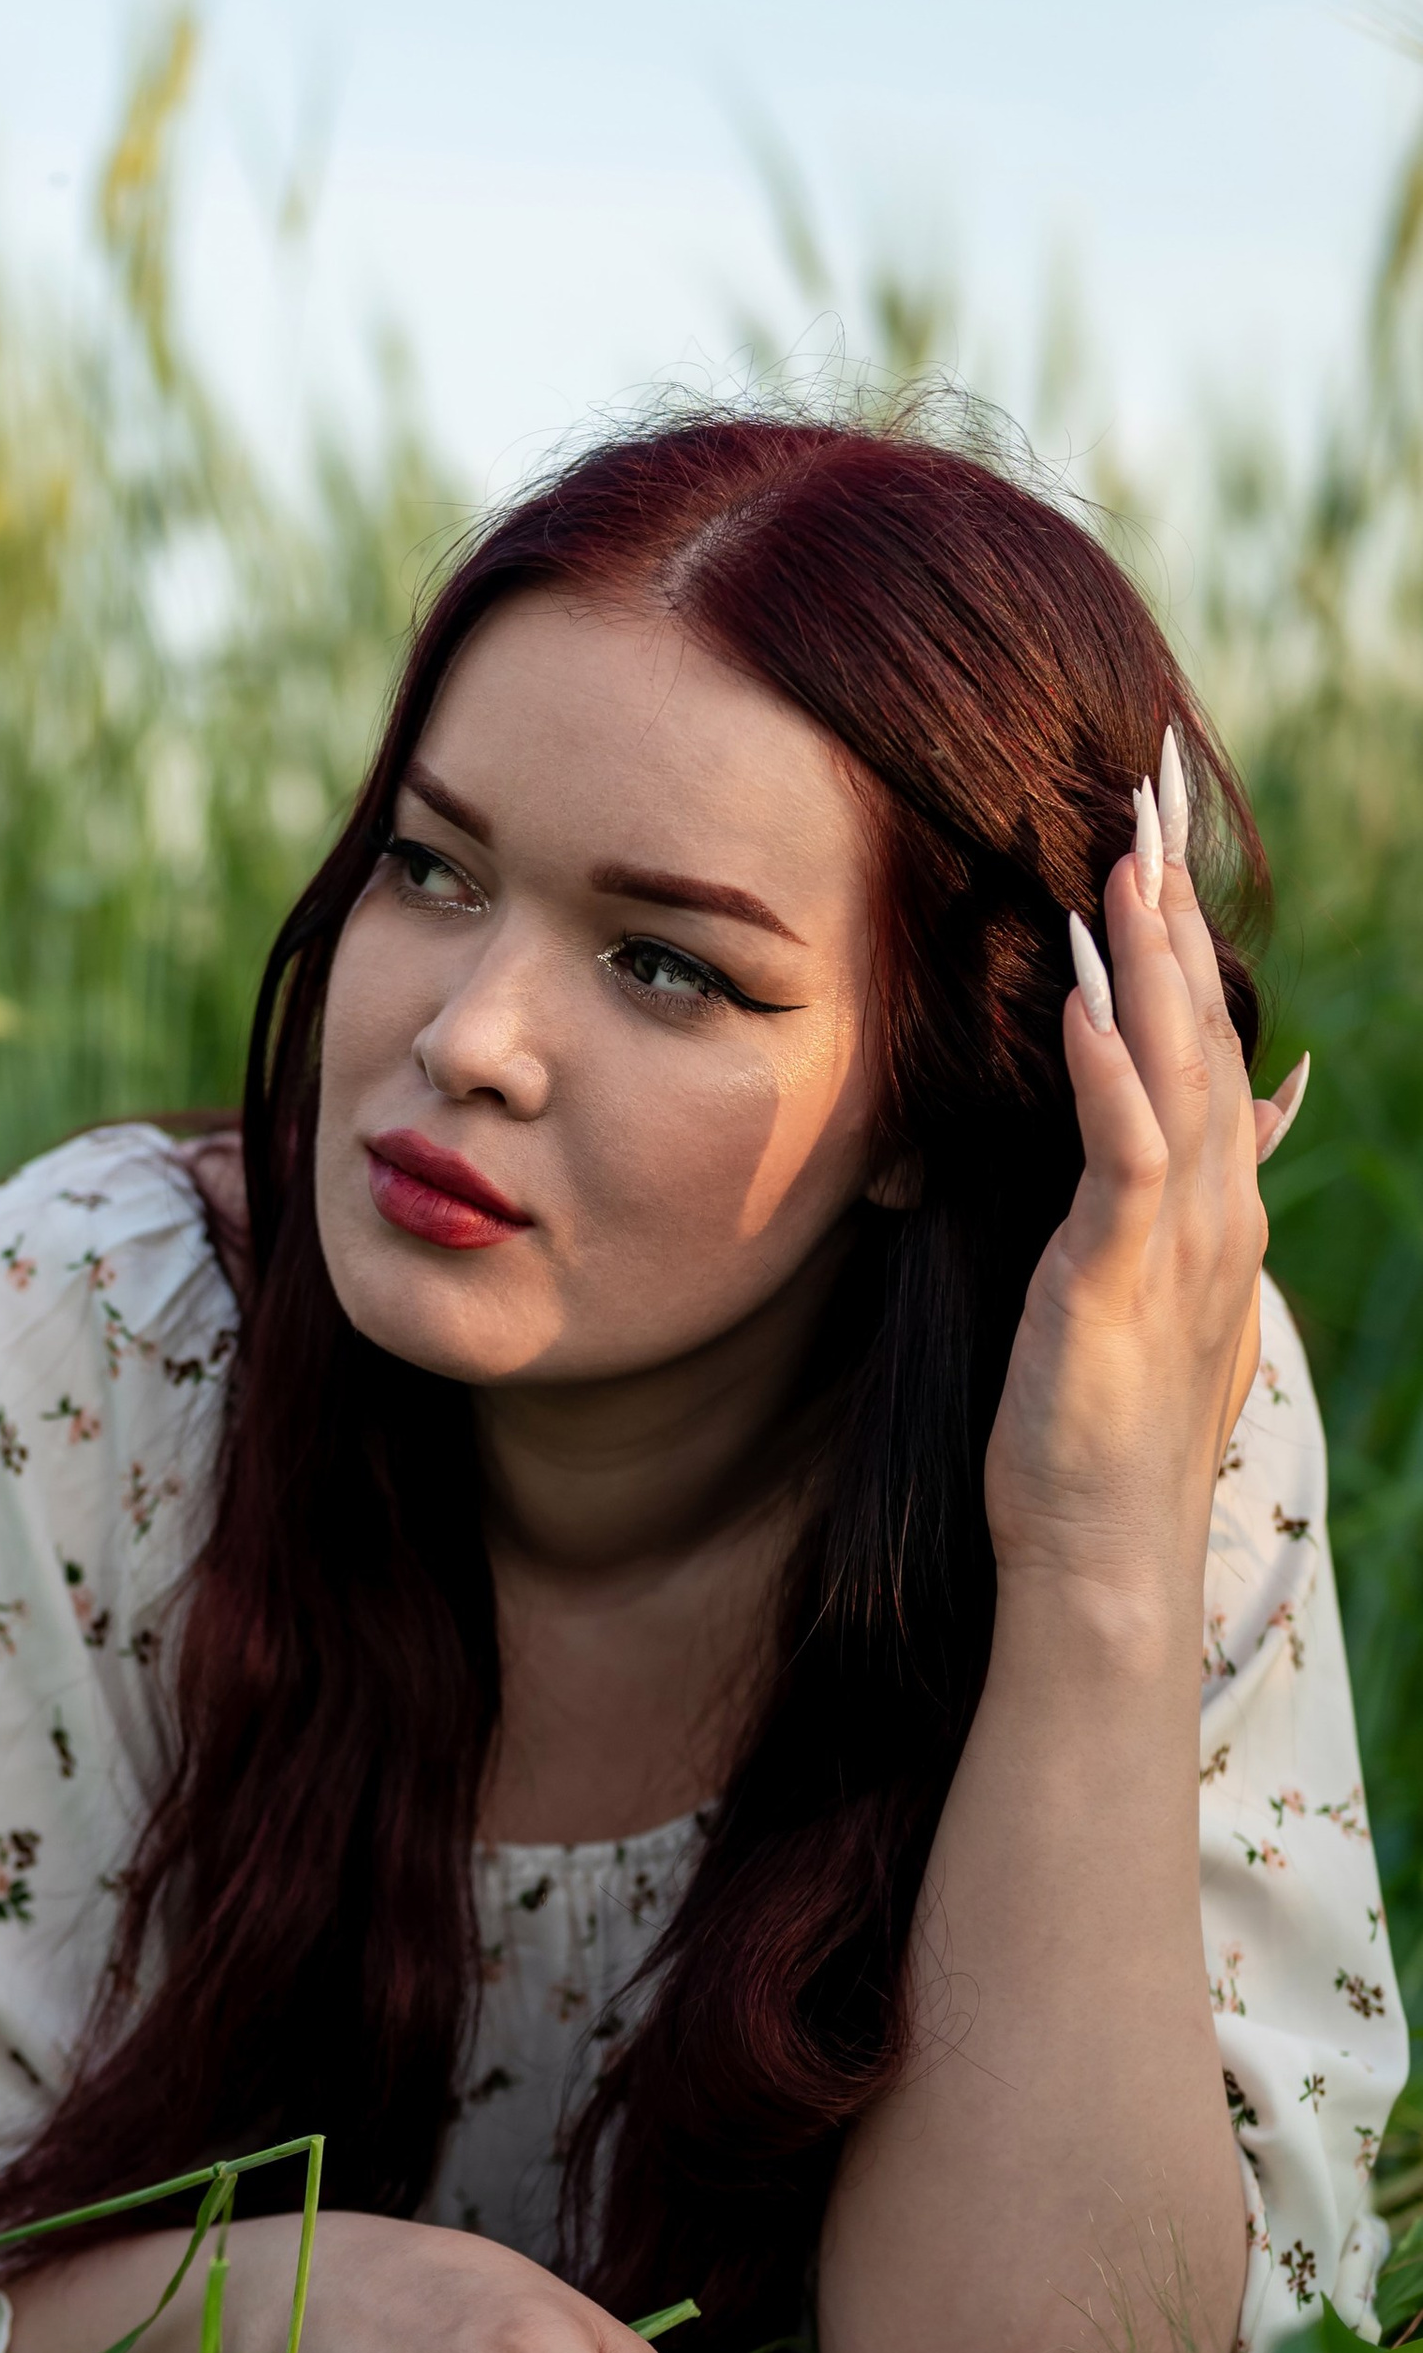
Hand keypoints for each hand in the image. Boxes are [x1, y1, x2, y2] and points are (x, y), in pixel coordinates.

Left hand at [983, 745, 1277, 1633]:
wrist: (1103, 1554)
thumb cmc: (1107, 1432)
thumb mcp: (1167, 1286)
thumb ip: (1207, 1183)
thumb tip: (1269, 1093)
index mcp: (1215, 1203)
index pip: (1205, 1040)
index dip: (1182, 937)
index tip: (1157, 838)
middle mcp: (1213, 1207)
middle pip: (1200, 1029)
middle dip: (1174, 913)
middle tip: (1149, 798)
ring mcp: (1176, 1241)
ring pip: (1173, 1073)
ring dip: (1146, 966)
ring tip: (1124, 863)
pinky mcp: (1120, 1278)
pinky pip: (1122, 1158)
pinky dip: (1106, 1075)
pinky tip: (1082, 1003)